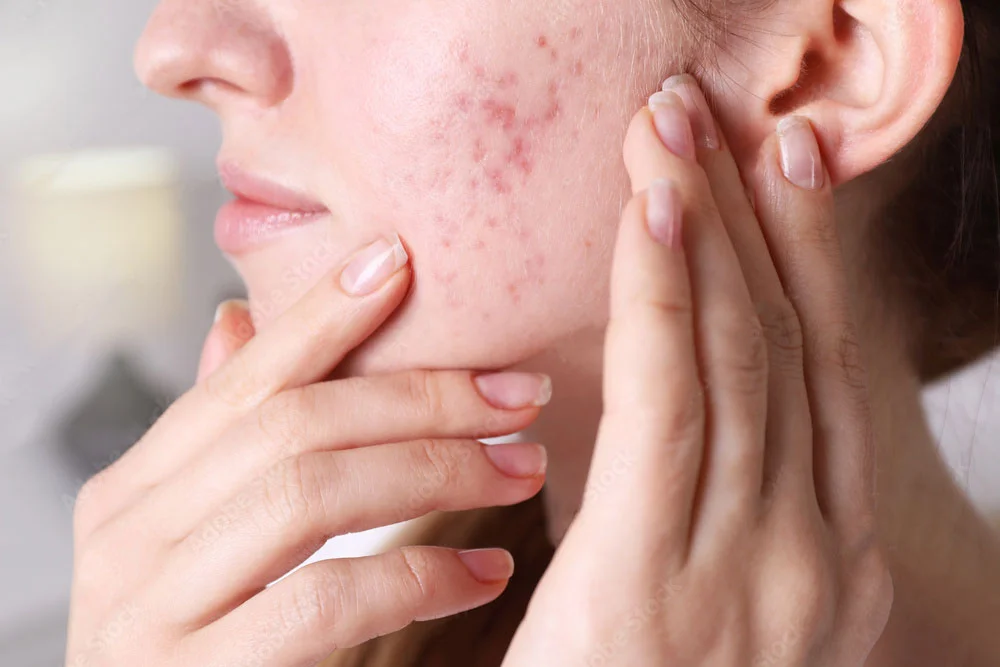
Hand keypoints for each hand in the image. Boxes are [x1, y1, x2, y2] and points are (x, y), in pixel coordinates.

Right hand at [66, 237, 549, 665]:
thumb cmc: (200, 650)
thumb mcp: (195, 538)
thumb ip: (220, 443)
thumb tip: (232, 322)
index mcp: (134, 491)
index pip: (244, 380)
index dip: (321, 315)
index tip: (401, 262)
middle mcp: (127, 536)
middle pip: (294, 425)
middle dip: (421, 398)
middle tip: (520, 393)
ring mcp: (150, 608)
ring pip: (309, 492)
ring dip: (436, 469)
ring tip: (521, 466)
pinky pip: (323, 600)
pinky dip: (418, 575)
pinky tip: (485, 573)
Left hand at [503, 76, 892, 665]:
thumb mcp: (710, 598)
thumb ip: (710, 505)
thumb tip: (680, 406)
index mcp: (831, 562)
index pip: (816, 373)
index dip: (805, 259)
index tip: (782, 166)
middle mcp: (812, 557)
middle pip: (783, 347)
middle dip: (752, 219)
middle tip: (714, 113)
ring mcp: (748, 572)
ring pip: (736, 361)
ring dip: (708, 232)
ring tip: (675, 135)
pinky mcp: (655, 582)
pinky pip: (664, 409)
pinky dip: (666, 303)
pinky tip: (654, 218)